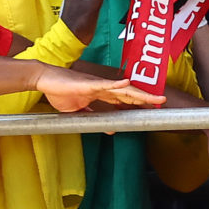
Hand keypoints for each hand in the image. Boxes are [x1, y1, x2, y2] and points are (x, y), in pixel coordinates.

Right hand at [35, 64, 165, 111]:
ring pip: (122, 89)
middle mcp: (103, 87)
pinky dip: (116, 84)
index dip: (139, 103)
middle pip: (129, 93)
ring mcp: (96, 84)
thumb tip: (111, 128)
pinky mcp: (87, 83)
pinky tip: (127, 84)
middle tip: (162, 102)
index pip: (125, 99)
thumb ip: (95, 117)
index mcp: (101, 94)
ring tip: (153, 97)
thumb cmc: (60, 92)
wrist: (45, 79)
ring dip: (138, 93)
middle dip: (146, 98)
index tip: (152, 108)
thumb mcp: (79, 111)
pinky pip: (104, 84)